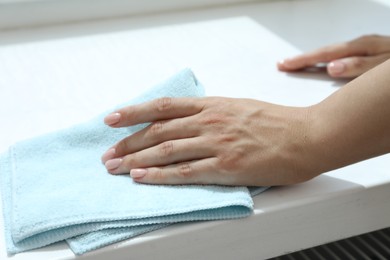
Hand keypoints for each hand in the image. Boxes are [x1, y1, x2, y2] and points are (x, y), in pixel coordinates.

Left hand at [101, 97, 314, 185]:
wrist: (306, 136)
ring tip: (114, 167)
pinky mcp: (226, 167)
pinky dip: (159, 175)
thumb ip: (212, 113)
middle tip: (108, 153)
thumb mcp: (239, 107)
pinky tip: (141, 178)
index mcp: (212, 106)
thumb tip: (189, 121)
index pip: (163, 107)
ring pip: (165, 151)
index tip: (112, 118)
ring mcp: (216, 144)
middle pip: (157, 131)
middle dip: (127, 143)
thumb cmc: (276, 122)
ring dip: (135, 159)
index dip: (134, 111)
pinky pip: (185, 172)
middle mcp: (209, 122)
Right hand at [277, 35, 389, 77]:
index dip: (304, 61)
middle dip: (303, 59)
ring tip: (295, 64)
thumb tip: (331, 67)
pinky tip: (324, 65)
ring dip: (314, 59)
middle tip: (283, 64)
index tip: (285, 65)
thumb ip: (360, 67)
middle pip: (327, 51)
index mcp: (364, 48)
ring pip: (335, 52)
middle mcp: (365, 45)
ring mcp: (368, 48)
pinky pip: (343, 55)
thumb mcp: (382, 69)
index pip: (326, 54)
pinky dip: (328, 60)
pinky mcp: (371, 53)